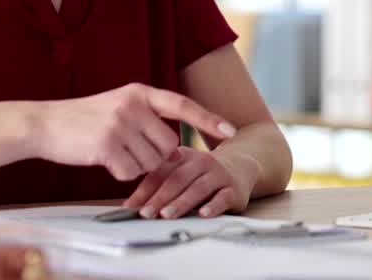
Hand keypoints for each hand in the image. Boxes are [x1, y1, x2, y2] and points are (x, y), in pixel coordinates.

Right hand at [30, 83, 235, 181]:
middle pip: (169, 145)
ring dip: (136, 166)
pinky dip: (119, 173)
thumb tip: (177, 152)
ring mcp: (120, 125)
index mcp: (138, 92)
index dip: (208, 119)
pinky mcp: (107, 146)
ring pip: (151, 162)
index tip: (230, 130)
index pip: (182, 105)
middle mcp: (132, 105)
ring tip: (112, 151)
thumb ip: (147, 121)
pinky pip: (130, 173)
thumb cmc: (83, 119)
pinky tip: (102, 159)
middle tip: (131, 151)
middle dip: (157, 156)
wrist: (44, 124)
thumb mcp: (118, 107)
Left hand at [122, 146, 254, 219]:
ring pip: (198, 188)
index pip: (161, 173)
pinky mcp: (234, 188)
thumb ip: (158, 186)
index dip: (145, 190)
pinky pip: (223, 197)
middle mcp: (201, 162)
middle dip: (160, 197)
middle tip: (146, 213)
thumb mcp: (181, 173)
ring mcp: (218, 174)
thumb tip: (130, 206)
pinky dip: (213, 206)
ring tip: (167, 215)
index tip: (131, 207)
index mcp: (182, 156)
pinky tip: (203, 214)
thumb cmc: (202, 175)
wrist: (240, 166)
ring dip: (181, 202)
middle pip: (177, 179)